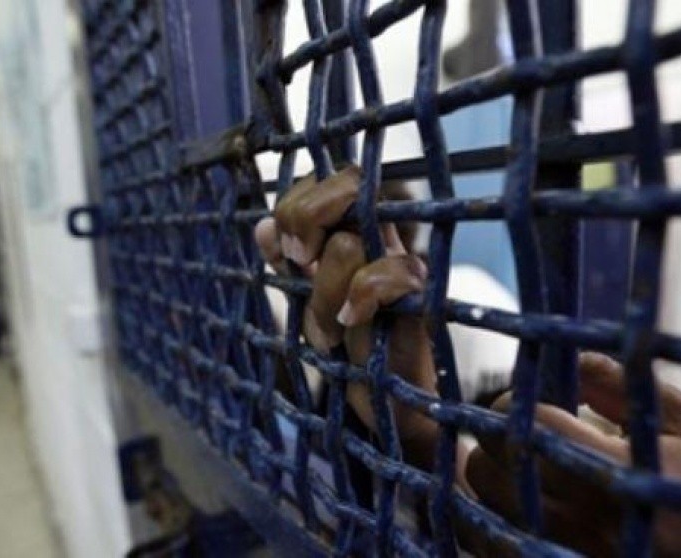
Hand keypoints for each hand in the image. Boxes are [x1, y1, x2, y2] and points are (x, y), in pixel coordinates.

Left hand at [254, 167, 439, 461]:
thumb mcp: (307, 299)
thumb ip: (288, 262)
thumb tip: (261, 227)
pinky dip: (359, 299)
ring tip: (330, 328)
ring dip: (322, 296)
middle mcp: (382, 237)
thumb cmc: (349, 346)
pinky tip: (352, 323)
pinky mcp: (419, 296)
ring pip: (347, 245)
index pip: (329, 179)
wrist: (387, 399)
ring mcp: (402, 263)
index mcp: (355, 231)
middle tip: (299, 260)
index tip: (284, 248)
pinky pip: (388, 274)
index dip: (296, 202)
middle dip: (304, 219)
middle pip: (345, 183)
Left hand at [464, 352, 680, 556]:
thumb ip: (621, 385)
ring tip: (521, 466)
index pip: (528, 426)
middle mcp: (581, 522)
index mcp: (613, 473)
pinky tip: (520, 503)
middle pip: (487, 468)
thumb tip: (568, 355)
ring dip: (491, 478)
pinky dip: (493, 518)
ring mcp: (564, 555)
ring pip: (482, 509)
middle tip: (518, 430)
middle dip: (494, 438)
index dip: (513, 402)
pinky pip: (493, 546)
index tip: (524, 397)